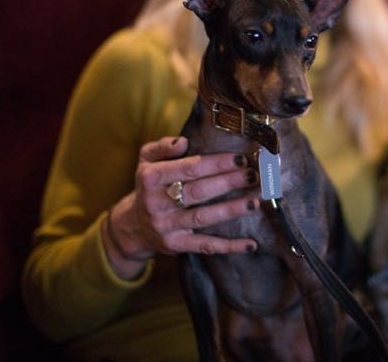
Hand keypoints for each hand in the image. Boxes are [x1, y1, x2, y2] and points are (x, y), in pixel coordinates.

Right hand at [103, 136, 259, 277]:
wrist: (133, 225)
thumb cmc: (150, 185)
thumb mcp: (147, 160)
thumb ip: (163, 147)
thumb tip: (183, 141)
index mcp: (151, 177)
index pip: (189, 167)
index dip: (217, 163)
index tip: (241, 159)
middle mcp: (156, 203)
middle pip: (198, 191)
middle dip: (228, 182)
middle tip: (254, 176)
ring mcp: (166, 226)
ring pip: (203, 217)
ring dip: (231, 210)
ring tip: (254, 202)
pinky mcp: (175, 245)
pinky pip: (205, 246)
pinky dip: (229, 246)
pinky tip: (251, 244)